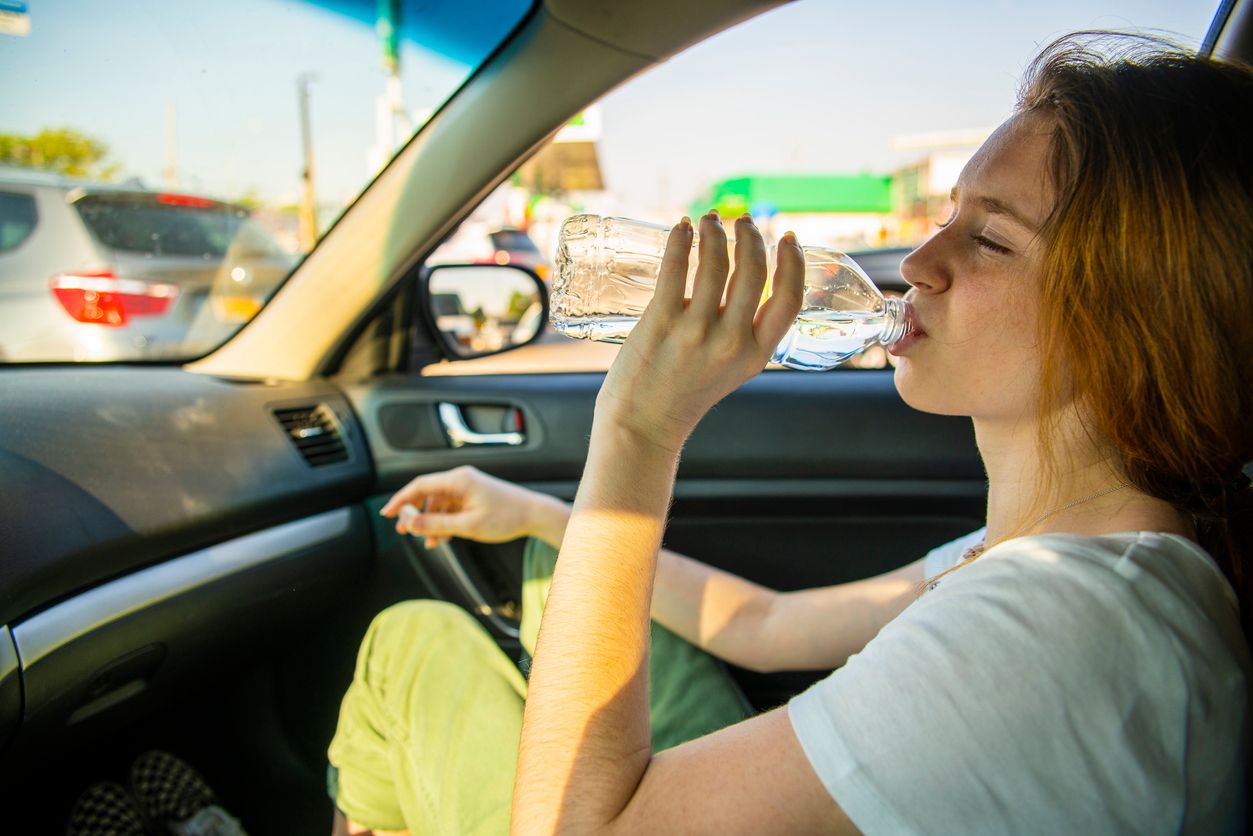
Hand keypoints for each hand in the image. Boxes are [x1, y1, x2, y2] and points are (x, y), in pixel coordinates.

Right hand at [379, 465, 565, 547]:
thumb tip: (411, 524)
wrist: (534, 514)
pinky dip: (443, 521)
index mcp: (458, 480)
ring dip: (430, 521)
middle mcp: (461, 479)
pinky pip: (450, 507)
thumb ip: (437, 524)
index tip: (386, 514)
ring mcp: (467, 487)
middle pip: (426, 493)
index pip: (420, 486)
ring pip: (438, 503)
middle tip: (401, 530)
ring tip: (427, 542)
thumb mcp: (469, 525)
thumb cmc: (506, 517)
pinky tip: (441, 538)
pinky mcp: (473, 496)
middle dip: (413, 512)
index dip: (400, 500)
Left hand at [595, 211, 804, 453]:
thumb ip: (740, 333)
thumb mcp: (731, 370)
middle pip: (753, 272)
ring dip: (715, 232)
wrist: (643, 425)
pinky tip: (682, 227)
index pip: (789, 299)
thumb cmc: (683, 395)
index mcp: (756, 355)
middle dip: (751, 236)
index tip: (787, 238)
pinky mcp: (661, 322)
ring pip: (714, 263)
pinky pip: (675, 269)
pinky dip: (680, 241)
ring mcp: (696, 331)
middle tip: (742, 221)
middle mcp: (731, 342)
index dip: (794, 262)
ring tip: (710, 219)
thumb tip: (733, 281)